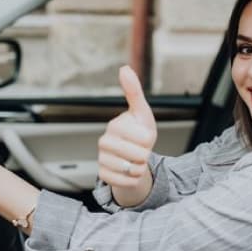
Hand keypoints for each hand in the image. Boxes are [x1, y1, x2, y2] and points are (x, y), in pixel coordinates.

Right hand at [98, 65, 156, 206]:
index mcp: (114, 126)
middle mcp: (104, 142)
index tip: (143, 136)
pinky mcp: (103, 175)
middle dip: (146, 155)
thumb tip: (124, 68)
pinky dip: (133, 180)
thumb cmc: (138, 131)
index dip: (149, 140)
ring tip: (134, 160)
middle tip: (139, 150)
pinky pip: (126, 182)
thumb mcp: (141, 112)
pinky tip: (128, 171)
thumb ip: (134, 91)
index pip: (144, 138)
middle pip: (139, 156)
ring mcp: (101, 159)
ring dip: (140, 168)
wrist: (132, 156)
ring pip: (133, 170)